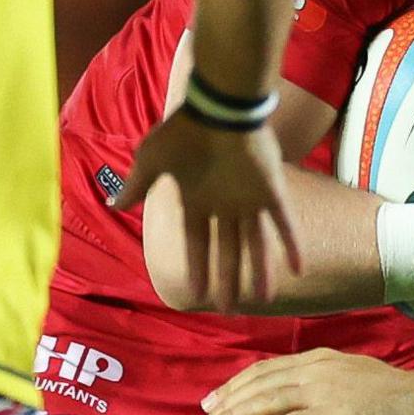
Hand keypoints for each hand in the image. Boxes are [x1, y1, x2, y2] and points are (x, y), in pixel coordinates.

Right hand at [124, 109, 301, 309]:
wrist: (219, 105)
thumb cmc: (183, 131)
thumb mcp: (152, 160)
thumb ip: (139, 185)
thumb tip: (115, 204)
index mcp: (197, 200)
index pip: (197, 242)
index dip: (197, 267)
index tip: (196, 293)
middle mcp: (224, 205)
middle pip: (228, 250)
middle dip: (229, 279)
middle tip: (231, 309)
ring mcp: (249, 199)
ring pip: (256, 243)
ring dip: (259, 270)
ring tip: (262, 299)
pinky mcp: (271, 189)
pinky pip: (284, 222)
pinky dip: (291, 244)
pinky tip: (298, 268)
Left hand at [200, 350, 413, 414]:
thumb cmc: (395, 395)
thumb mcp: (355, 377)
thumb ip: (327, 382)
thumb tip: (306, 397)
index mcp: (320, 358)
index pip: (268, 368)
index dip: (239, 382)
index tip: (217, 396)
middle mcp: (316, 369)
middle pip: (259, 382)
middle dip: (227, 399)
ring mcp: (323, 390)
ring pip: (266, 402)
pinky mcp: (332, 414)